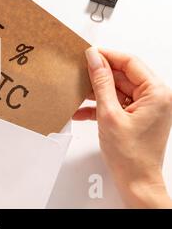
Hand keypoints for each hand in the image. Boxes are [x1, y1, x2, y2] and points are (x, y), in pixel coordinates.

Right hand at [74, 47, 171, 207]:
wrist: (136, 181)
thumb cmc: (131, 155)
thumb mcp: (109, 114)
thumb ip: (101, 83)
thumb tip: (94, 59)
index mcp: (156, 93)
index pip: (130, 62)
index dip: (107, 55)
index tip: (88, 53)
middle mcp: (154, 97)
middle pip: (123, 75)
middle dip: (99, 75)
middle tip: (79, 72)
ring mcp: (145, 107)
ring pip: (116, 88)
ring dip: (96, 92)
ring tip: (78, 93)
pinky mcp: (136, 116)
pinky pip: (116, 102)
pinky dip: (99, 105)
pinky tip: (82, 111)